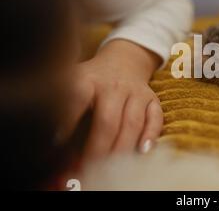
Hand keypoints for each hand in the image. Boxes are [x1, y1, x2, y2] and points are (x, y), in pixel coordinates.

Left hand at [61, 40, 163, 162]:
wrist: (124, 61)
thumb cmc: (93, 80)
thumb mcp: (75, 82)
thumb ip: (65, 107)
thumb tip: (54, 143)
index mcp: (88, 80)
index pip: (77, 99)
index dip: (67, 121)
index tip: (57, 142)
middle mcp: (114, 86)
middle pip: (108, 119)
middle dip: (99, 147)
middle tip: (90, 166)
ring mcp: (136, 92)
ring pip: (132, 122)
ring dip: (122, 147)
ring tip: (113, 166)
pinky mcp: (152, 99)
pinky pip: (155, 119)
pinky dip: (150, 136)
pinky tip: (142, 151)